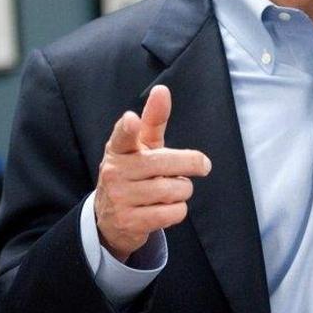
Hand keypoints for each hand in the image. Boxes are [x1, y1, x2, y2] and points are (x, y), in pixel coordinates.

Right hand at [94, 85, 211, 261]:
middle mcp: (115, 171)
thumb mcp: (142, 146)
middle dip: (191, 165)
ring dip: (183, 190)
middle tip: (201, 166)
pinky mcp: (130, 222)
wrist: (112, 218)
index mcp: (118, 149)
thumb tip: (161, 90)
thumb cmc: (134, 172)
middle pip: (168, 163)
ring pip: (175, 190)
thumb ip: (154, 119)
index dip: (128, 128)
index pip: (123, 136)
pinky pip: (174, 212)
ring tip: (170, 190)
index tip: (131, 120)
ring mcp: (120, 198)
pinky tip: (165, 208)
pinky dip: (178, 210)